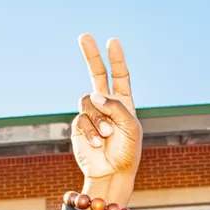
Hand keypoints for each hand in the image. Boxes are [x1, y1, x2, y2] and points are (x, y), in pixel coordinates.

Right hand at [71, 35, 140, 208]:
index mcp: (123, 103)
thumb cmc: (127, 152)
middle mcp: (106, 105)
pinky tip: (98, 143)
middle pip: (96, 74)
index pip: (120, 76)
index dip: (116, 59)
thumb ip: (115, 107)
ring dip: (98, 119)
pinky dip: (90, 130)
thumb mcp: (130, 127)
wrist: (112, 173)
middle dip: (91, 56)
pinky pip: (81, 119)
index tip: (112, 41)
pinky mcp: (79, 126)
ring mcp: (91, 114)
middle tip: (84, 36)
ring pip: (88, 101)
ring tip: (107, 136)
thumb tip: (94, 94)